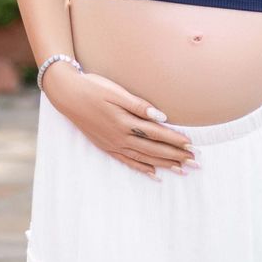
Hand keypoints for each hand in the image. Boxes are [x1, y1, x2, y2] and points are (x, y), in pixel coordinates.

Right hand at [44, 63, 195, 176]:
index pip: (157, 133)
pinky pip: (127, 161)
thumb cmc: (93, 88)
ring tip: (181, 170)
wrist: (66, 94)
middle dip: (175, 156)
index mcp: (125, 122)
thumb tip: (162, 116)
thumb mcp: (116, 92)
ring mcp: (113, 143)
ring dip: (164, 164)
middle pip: (154, 149)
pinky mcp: (106, 146)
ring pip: (144, 158)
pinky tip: (154, 174)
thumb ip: (139, 105)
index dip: (175, 140)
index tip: (192, 145)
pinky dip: (142, 168)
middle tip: (194, 162)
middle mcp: (121, 136)